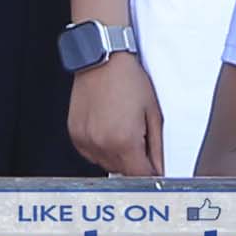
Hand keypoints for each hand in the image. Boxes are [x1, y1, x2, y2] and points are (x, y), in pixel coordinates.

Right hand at [65, 50, 163, 178]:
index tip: (154, 165)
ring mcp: (86, 141)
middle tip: (140, 137)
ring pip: (107, 164)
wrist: (102, 60)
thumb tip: (160, 167)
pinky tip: (108, 128)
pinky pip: (91, 154)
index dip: (152, 172)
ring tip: (122, 129)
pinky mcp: (76, 135)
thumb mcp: (153, 113)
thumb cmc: (128, 80)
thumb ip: (157, 147)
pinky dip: (101, 147)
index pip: (141, 175)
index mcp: (125, 141)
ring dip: (118, 156)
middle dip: (135, 162)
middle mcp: (103, 144)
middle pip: (124, 172)